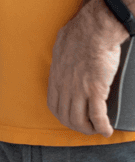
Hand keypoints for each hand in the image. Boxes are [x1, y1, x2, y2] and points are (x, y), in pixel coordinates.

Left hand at [48, 0, 128, 136]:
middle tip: (88, 128)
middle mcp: (64, 86)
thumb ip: (61, 61)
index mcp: (55, 77)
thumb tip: (64, 63)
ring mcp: (78, 89)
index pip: (54, 105)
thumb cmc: (79, 34)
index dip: (63, 116)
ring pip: (80, 120)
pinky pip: (97, 116)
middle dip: (77, 126)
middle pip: (66, 116)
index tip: (73, 118)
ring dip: (89, 129)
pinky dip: (102, 127)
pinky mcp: (95, 89)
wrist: (93, 30)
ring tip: (98, 130)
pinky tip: (108, 130)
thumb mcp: (60, 49)